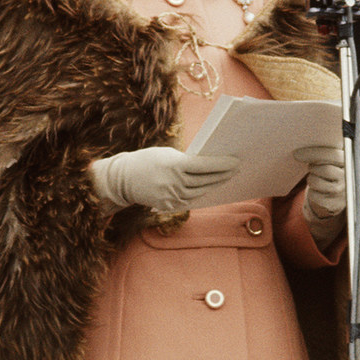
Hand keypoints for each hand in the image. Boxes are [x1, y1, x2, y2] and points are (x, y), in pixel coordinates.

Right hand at [90, 147, 238, 213]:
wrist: (123, 179)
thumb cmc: (147, 160)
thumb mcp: (166, 154)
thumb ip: (186, 160)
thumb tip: (208, 166)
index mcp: (174, 165)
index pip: (204, 166)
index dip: (222, 165)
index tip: (235, 162)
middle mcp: (174, 182)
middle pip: (205, 181)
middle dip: (222, 175)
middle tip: (236, 170)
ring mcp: (171, 196)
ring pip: (199, 192)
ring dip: (214, 185)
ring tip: (225, 179)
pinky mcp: (168, 206)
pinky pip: (189, 200)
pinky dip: (200, 194)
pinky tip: (209, 188)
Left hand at [294, 145, 345, 246]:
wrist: (338, 195)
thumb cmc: (330, 171)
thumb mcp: (331, 160)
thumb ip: (323, 153)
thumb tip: (298, 152)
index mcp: (349, 162)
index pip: (333, 155)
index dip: (313, 153)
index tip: (296, 154)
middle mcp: (348, 177)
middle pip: (325, 169)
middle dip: (313, 167)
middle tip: (311, 167)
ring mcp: (342, 192)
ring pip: (316, 182)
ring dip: (311, 179)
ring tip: (316, 178)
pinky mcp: (334, 204)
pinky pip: (314, 195)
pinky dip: (312, 192)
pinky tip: (318, 190)